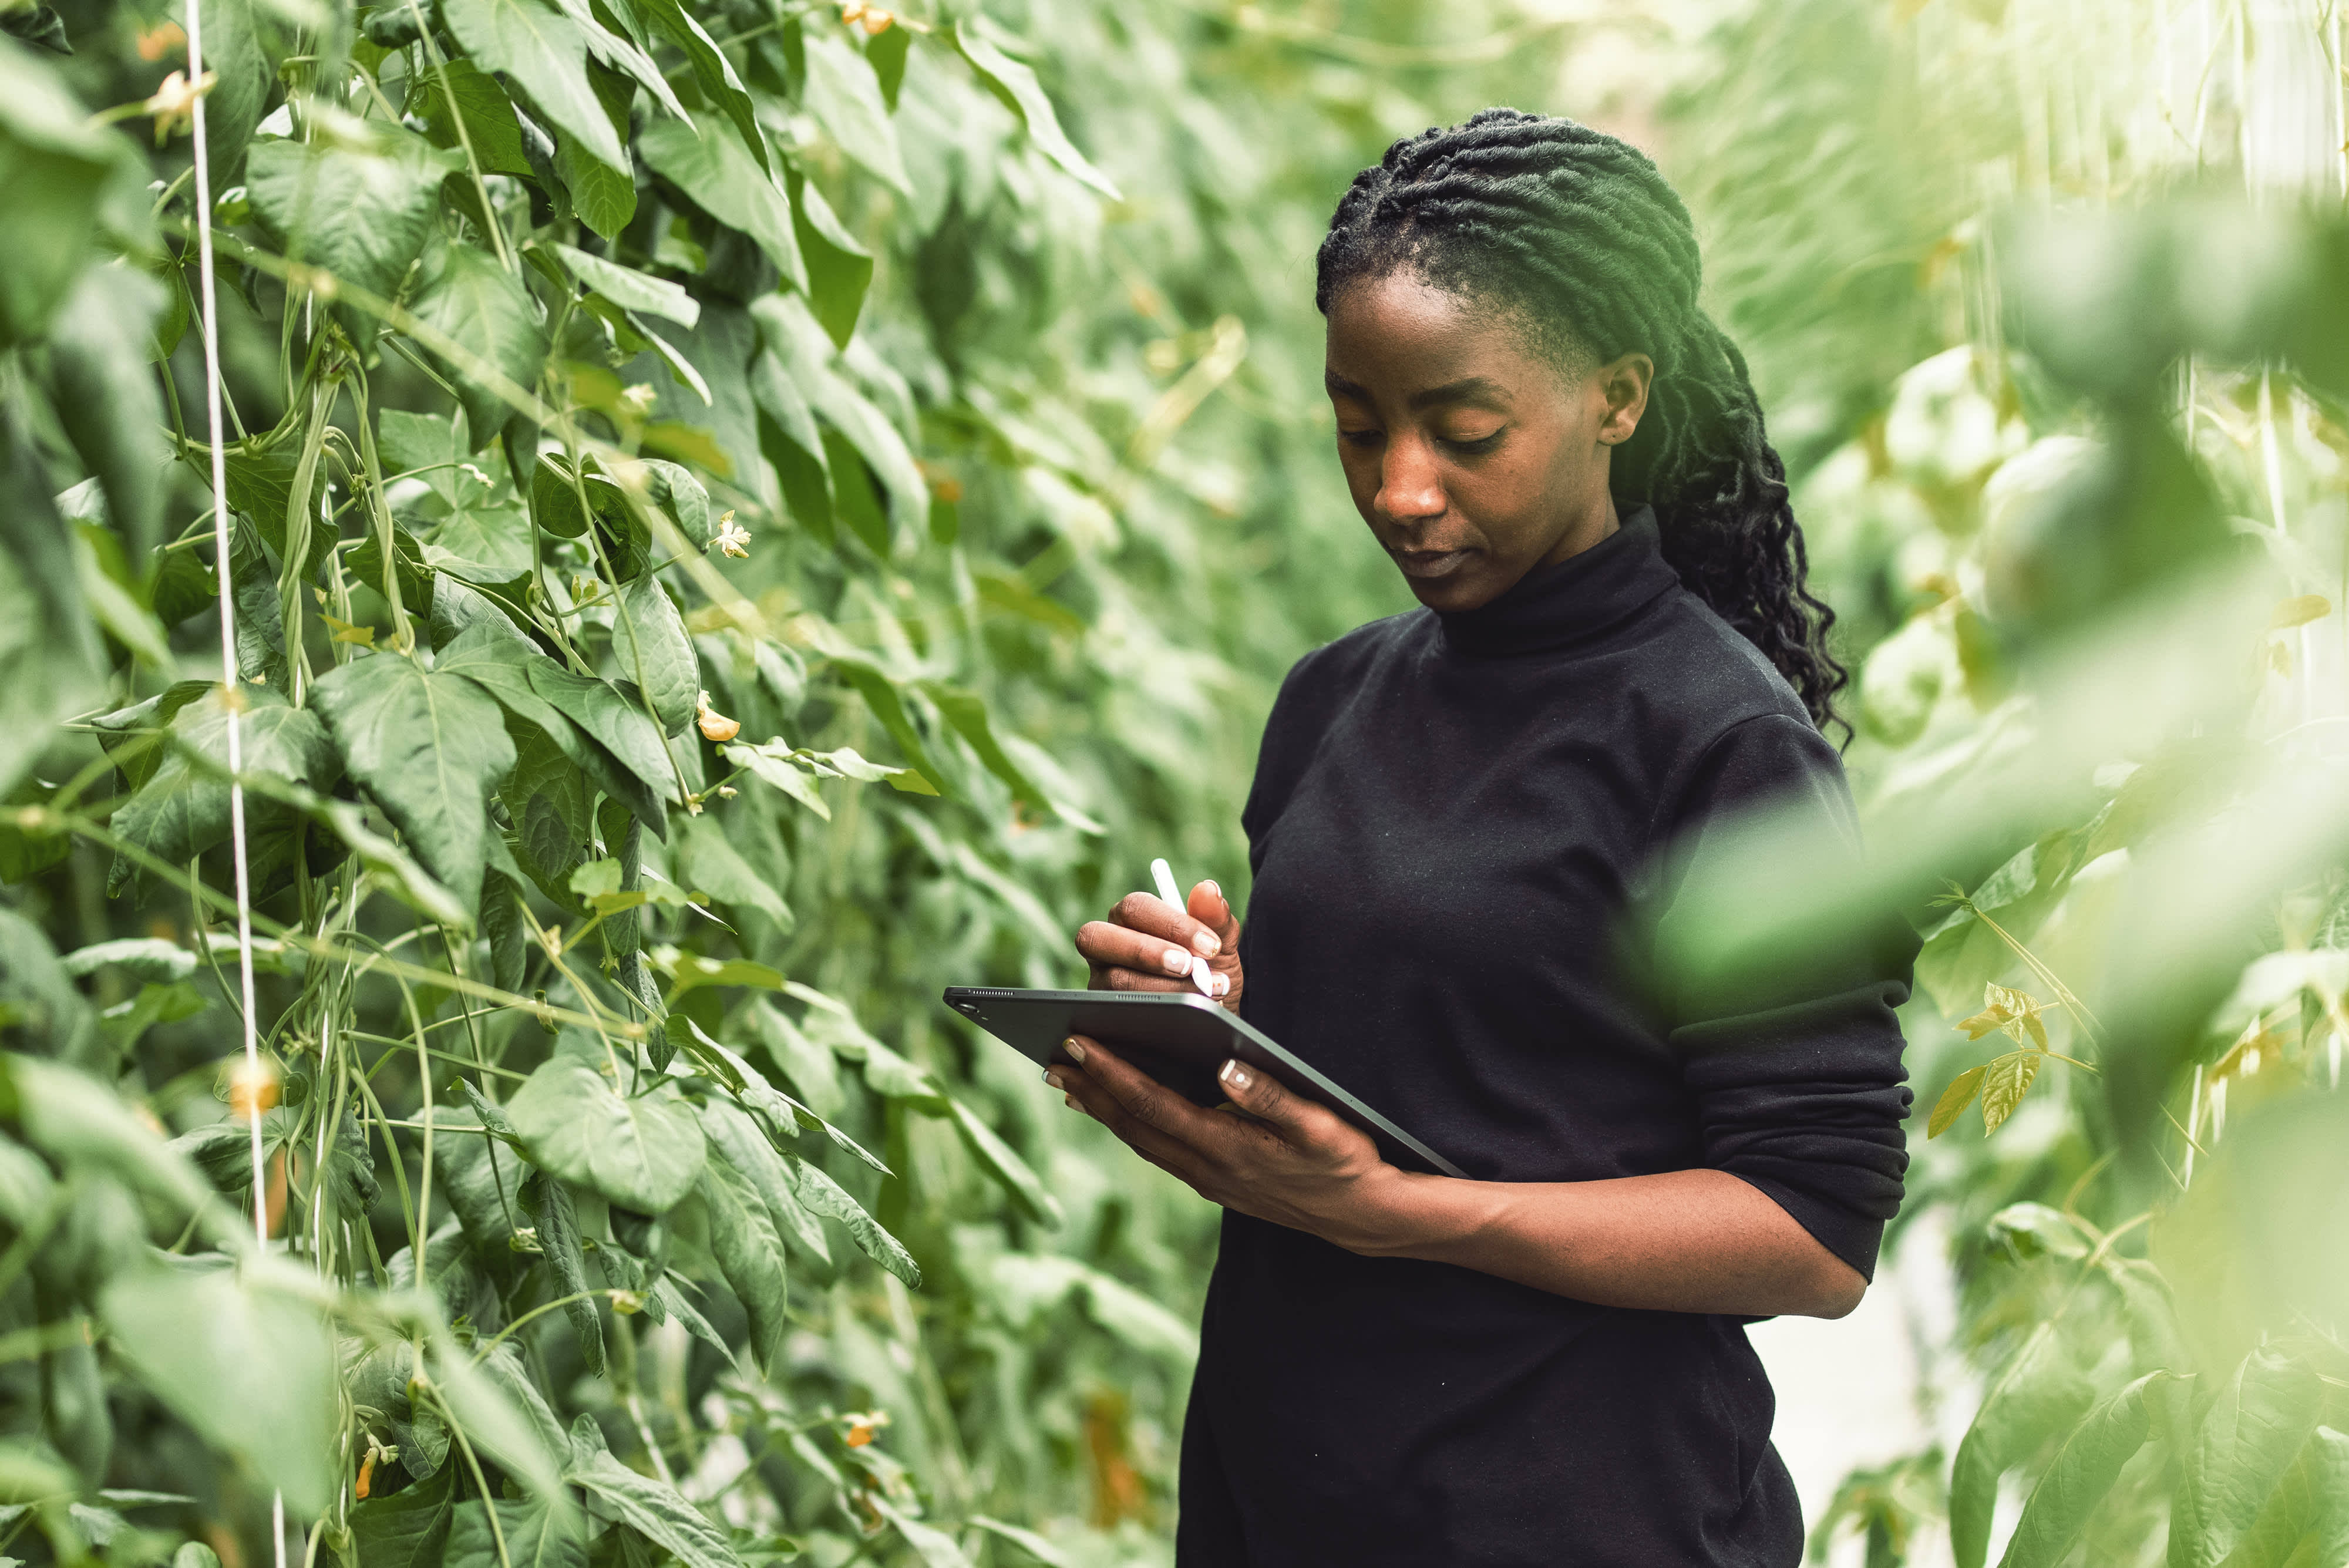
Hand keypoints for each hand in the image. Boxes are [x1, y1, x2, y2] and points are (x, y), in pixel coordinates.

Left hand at [1047, 1035, 1410, 1251]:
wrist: (1363, 1215)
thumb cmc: (1346, 1160)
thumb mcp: (1320, 1125)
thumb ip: (1271, 1095)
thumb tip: (1225, 1064)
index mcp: (1228, 1148)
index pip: (1155, 1105)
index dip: (1113, 1074)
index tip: (1079, 1045)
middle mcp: (1208, 1168)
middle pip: (1134, 1125)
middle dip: (1092, 1089)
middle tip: (1052, 1057)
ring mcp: (1209, 1179)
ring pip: (1141, 1140)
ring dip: (1104, 1108)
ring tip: (1070, 1079)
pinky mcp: (1215, 1181)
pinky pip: (1158, 1148)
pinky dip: (1130, 1124)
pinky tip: (1118, 1108)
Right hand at [1074, 880, 1243, 1010]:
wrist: (1210, 1020)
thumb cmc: (1209, 972)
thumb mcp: (1219, 947)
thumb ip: (1216, 918)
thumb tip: (1208, 889)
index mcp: (1129, 919)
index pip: (1135, 908)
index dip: (1172, 925)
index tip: (1211, 945)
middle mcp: (1105, 947)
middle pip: (1099, 937)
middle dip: (1148, 952)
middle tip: (1190, 967)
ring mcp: (1099, 983)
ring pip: (1114, 981)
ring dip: (1164, 988)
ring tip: (1203, 996)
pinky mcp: (1103, 1015)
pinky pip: (1117, 1015)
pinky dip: (1156, 1014)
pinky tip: (1187, 1018)